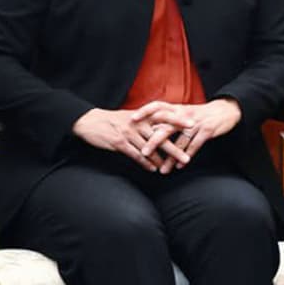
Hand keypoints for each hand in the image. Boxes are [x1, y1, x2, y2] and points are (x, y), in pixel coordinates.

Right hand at [71, 108, 188, 171]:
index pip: (165, 116)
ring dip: (161, 160)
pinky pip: (135, 154)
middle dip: (175, 148)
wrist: (91, 121)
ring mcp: (129, 133)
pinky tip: (153, 169)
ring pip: (149, 148)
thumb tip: (164, 125)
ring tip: (171, 168)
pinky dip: (145, 162)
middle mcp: (138, 123)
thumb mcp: (132, 116)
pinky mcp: (119, 143)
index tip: (193, 125)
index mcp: (143, 115)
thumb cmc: (114, 119)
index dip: (179, 120)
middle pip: (161, 136)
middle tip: (187, 158)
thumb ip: (148, 120)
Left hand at [132, 99, 241, 173]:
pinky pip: (194, 146)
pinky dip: (186, 157)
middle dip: (154, 141)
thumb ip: (168, 118)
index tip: (132, 120)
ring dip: (171, 157)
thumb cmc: (201, 113)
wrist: (226, 110)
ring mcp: (196, 123)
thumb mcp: (184, 111)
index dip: (145, 111)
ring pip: (180, 142)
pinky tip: (180, 166)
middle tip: (144, 153)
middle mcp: (185, 114)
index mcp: (177, 108)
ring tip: (163, 170)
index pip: (158, 106)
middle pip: (166, 127)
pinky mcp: (207, 131)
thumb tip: (149, 126)